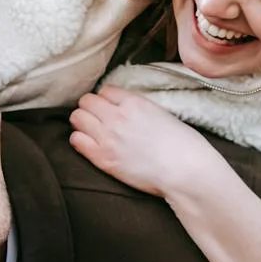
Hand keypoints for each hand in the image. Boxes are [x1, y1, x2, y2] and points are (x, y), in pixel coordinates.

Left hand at [69, 86, 214, 198]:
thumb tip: (127, 111)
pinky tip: (90, 145)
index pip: (105, 90)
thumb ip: (140, 109)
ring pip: (77, 117)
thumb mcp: (162, 114)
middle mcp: (117, 116)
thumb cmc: (182, 145)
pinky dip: (79, 140)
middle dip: (90, 109)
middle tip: (97, 120)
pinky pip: (76, 140)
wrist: (185, 171)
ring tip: (91, 132)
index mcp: (134, 102)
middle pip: (86, 101)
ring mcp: (108, 137)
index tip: (110, 109)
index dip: (106, 100)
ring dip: (82, 123)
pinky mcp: (103, 158)